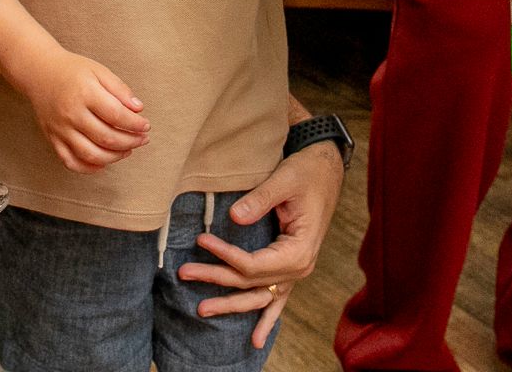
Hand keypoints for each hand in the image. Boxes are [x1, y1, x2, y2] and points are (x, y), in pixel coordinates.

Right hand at [22, 49, 148, 172]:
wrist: (39, 72)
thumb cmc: (72, 70)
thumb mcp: (99, 71)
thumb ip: (120, 89)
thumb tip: (138, 109)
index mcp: (85, 93)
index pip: (116, 115)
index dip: (135, 124)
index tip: (146, 126)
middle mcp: (71, 114)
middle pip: (106, 137)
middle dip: (130, 142)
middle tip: (142, 139)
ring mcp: (60, 129)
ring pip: (91, 154)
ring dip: (114, 157)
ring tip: (128, 150)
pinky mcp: (53, 139)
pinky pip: (71, 162)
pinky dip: (89, 167)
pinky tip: (104, 162)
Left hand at [179, 139, 345, 348]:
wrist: (327, 170)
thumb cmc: (307, 173)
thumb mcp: (284, 180)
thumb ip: (260, 199)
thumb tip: (233, 217)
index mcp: (298, 250)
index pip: (253, 264)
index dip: (225, 256)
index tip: (201, 241)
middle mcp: (299, 267)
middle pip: (250, 282)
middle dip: (217, 280)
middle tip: (185, 273)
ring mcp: (296, 271)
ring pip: (259, 295)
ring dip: (231, 304)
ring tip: (202, 310)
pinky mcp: (291, 266)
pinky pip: (277, 299)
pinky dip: (267, 319)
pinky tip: (258, 340)